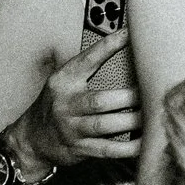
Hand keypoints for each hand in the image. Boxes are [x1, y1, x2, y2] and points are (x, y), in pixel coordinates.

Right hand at [9, 31, 140, 171]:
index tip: (128, 34)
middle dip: (127, 97)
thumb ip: (89, 64)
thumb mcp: (64, 80)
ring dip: (131, 122)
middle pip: (99, 100)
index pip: (86, 60)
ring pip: (104, 125)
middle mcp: (65, 105)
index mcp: (63, 81)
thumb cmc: (58, 103)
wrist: (31, 139)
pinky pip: (105, 149)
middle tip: (152, 92)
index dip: (107, 46)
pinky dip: (125, 149)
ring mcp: (71, 129)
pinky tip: (143, 144)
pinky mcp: (78, 149)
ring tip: (153, 116)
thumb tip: (124, 39)